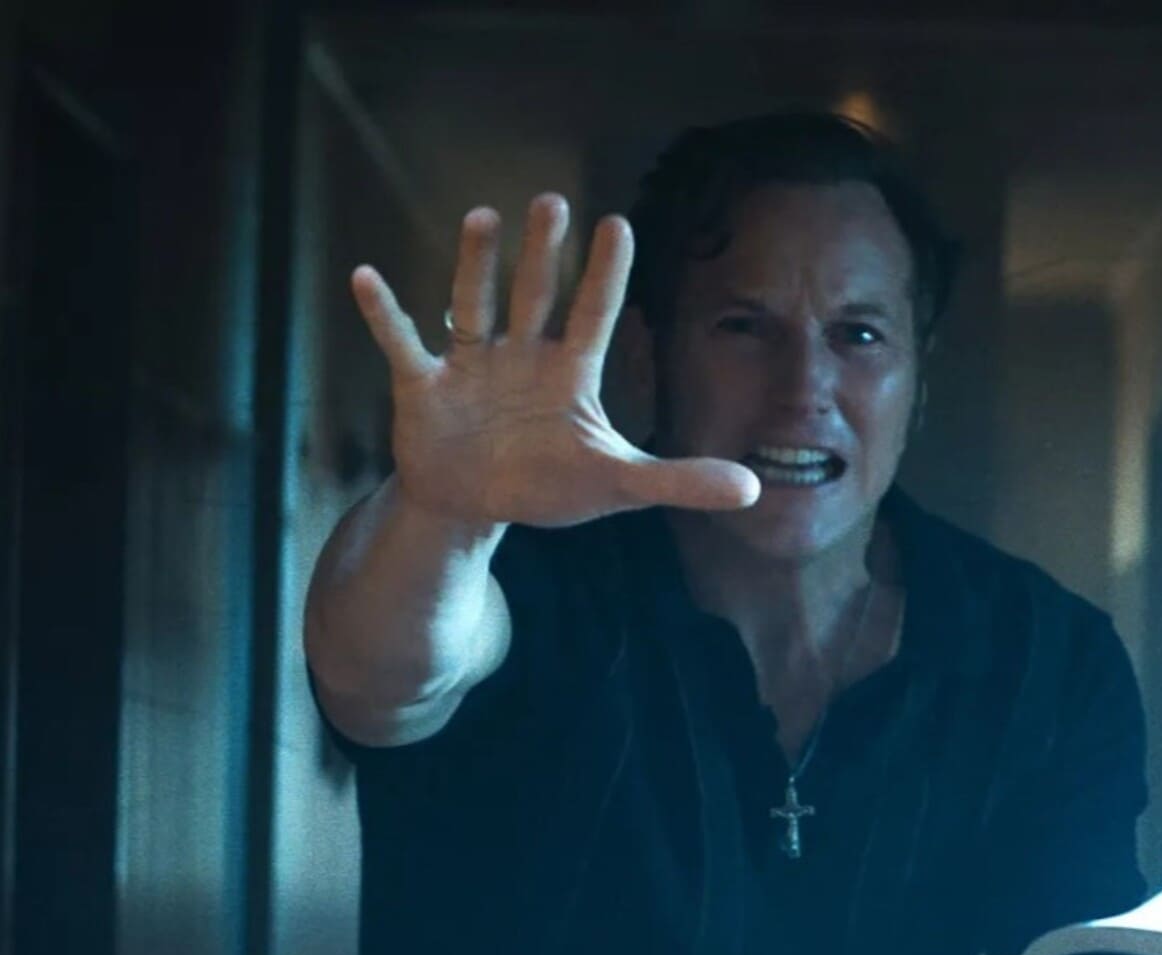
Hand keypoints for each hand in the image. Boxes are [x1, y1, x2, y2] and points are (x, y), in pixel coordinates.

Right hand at [350, 193, 758, 528]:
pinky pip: (401, 344)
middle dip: (544, 252)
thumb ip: (680, 481)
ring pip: (473, 304)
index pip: (593, 314)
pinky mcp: (423, 386)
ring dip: (476, 264)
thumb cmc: (549, 483)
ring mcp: (470, 366)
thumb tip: (754, 489)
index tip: (618, 224)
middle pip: (536, 295)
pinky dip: (384, 315)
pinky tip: (366, 278)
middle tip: (554, 202)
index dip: (604, 274)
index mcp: (569, 373)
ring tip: (483, 216)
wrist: (474, 505)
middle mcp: (521, 356)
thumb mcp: (618, 483)